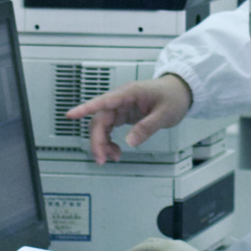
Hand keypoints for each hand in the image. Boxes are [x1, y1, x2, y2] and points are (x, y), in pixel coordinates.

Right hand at [65, 75, 192, 163]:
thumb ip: (147, 127)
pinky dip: (109, 142)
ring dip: (102, 143)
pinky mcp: (122, 114)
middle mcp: (120, 99)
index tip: (70, 115)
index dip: (85, 108)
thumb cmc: (173, 97)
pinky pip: (108, 129)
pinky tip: (116, 151)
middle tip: (101, 160)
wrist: (180, 91)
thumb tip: (130, 142)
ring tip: (113, 158)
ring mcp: (120, 107)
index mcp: (129, 94)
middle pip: (99, 119)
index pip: (103, 101)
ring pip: (101, 126)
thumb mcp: (164, 114)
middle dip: (97, 141)